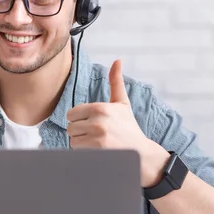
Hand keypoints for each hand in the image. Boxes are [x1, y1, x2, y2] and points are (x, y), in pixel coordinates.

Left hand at [67, 59, 169, 187]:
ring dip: (82, 144)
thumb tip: (118, 60)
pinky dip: (84, 153)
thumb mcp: (122, 103)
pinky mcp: (97, 152)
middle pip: (71, 128)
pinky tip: (98, 151)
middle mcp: (97, 121)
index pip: (72, 114)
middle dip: (80, 132)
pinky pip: (77, 151)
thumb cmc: (129, 127)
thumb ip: (116, 82)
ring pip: (73, 140)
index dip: (80, 120)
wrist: (142, 153)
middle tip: (96, 135)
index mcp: (100, 108)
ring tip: (98, 143)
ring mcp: (97, 138)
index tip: (93, 123)